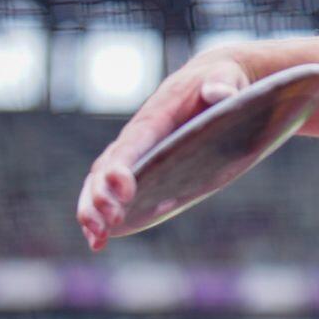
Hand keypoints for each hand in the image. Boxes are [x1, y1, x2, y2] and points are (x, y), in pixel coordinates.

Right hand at [76, 53, 252, 251]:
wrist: (213, 80)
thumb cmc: (220, 79)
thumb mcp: (226, 77)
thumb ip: (223, 84)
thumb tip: (221, 93)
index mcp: (155, 118)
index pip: (133, 144)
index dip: (123, 167)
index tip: (124, 189)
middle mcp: (137, 138)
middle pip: (106, 168)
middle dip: (101, 196)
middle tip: (107, 222)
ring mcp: (136, 155)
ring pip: (100, 184)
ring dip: (92, 211)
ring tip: (96, 239)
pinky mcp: (143, 170)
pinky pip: (112, 193)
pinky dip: (101, 216)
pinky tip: (98, 242)